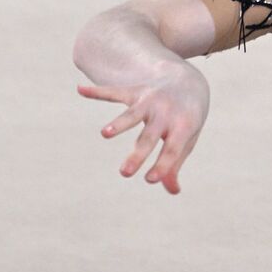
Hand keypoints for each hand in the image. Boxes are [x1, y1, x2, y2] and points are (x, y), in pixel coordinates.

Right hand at [77, 60, 210, 194]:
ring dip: (119, 124)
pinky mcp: (136, 91)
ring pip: (133, 114)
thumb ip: (175, 162)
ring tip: (105, 133)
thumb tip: (173, 191)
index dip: (163, 165)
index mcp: (183, 126)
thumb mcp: (187, 139)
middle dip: (137, 155)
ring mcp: (151, 100)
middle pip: (149, 137)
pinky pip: (115, 92)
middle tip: (124, 173)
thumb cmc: (186, 119)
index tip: (150, 180)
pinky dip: (97, 91)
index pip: (172, 149)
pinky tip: (80, 90)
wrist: (190, 81)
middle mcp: (166, 113)